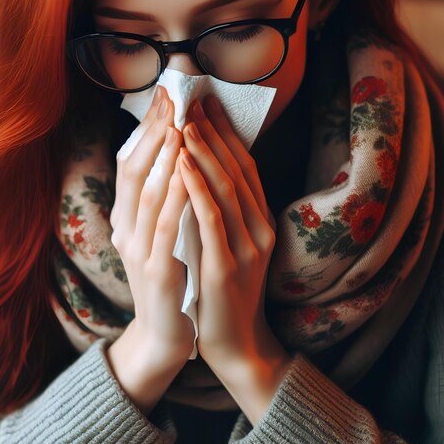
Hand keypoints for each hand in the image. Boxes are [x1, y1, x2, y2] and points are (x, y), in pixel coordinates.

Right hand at [109, 85, 194, 369]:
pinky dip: (174, 197)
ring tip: (179, 125)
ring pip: (146, 194)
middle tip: (171, 99)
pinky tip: (186, 174)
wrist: (165, 333)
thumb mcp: (159, 234)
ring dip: (164, 158)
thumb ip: (160, 201)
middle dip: (153, 132)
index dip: (146, 129)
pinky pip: (165, 227)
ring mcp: (137, 250)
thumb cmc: (170, 278)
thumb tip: (176, 156)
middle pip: (133, 171)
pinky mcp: (155, 271)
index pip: (130, 163)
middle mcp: (125, 230)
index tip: (164, 97)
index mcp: (126, 219)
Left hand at [179, 94, 286, 380]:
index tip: (207, 103)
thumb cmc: (224, 290)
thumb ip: (224, 211)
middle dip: (213, 132)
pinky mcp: (227, 267)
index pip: (245, 166)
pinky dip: (196, 187)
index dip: (226, 132)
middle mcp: (259, 228)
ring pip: (226, 187)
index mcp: (260, 221)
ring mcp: (246, 247)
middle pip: (236, 169)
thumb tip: (202, 169)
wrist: (235, 344)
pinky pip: (211, 219)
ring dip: (204, 151)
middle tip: (193, 100)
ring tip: (184, 121)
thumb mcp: (232, 244)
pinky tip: (182, 163)